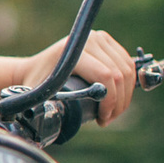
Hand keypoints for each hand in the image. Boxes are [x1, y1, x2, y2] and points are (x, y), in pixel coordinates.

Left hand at [0, 30, 138, 125]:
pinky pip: (127, 64)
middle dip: (118, 102)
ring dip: (125, 95)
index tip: (103, 119)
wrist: (35, 68)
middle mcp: (88, 40)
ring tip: (112, 112)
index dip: (110, 101)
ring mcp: (99, 38)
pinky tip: (119, 98)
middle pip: (119, 74)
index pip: (105, 76)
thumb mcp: (40, 96)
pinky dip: (128, 84)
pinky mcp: (106, 41)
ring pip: (127, 69)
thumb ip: (45, 109)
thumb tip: (54, 125)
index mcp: (73, 52)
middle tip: (108, 119)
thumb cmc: (36, 84)